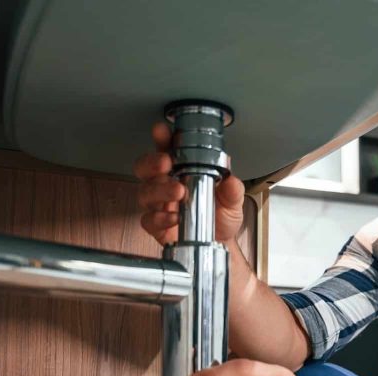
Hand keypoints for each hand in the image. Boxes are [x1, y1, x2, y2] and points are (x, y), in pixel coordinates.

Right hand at [135, 123, 246, 245]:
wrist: (220, 241)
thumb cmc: (220, 214)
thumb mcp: (233, 199)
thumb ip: (232, 189)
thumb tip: (230, 180)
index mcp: (181, 169)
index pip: (166, 148)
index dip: (161, 138)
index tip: (162, 132)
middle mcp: (165, 183)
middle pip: (144, 167)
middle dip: (152, 162)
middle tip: (166, 163)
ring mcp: (158, 204)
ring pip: (145, 192)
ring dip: (159, 189)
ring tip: (178, 192)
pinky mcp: (156, 225)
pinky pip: (148, 220)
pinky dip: (160, 217)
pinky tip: (174, 217)